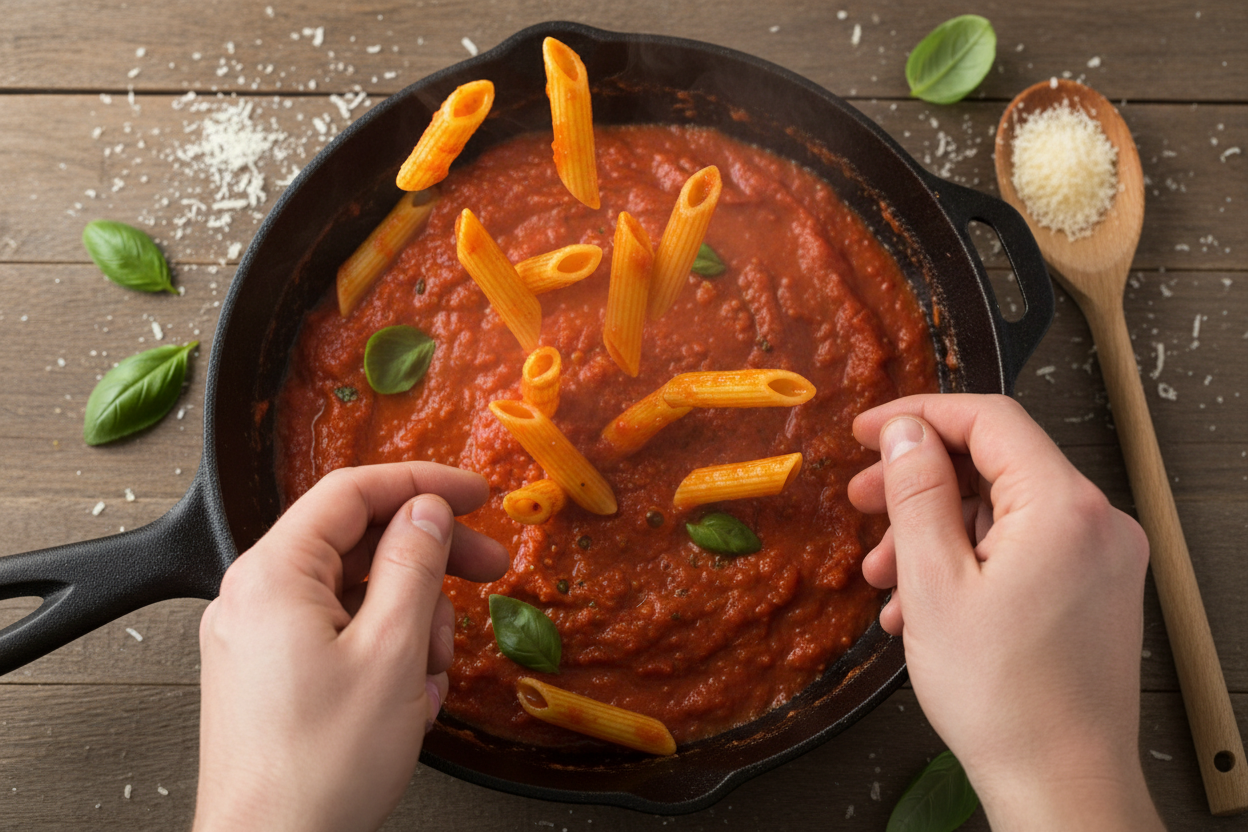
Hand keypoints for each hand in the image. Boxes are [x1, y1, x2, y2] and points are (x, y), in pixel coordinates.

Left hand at [193, 463, 508, 831]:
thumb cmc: (318, 769)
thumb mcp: (391, 653)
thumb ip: (413, 565)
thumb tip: (428, 510)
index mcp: (273, 576)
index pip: (352, 492)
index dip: (422, 483)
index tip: (474, 493)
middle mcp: (255, 596)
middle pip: (357, 542)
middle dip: (428, 560)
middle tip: (487, 567)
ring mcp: (259, 636)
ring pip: (355, 592)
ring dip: (410, 618)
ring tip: (430, 669)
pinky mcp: (270, 672)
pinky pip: (339, 632)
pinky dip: (383, 648)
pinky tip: (408, 691)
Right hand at [849, 395, 1162, 830]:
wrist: (1060, 784)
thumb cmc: (1002, 698)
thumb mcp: (933, 582)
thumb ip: (916, 492)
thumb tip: (904, 431)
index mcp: (1064, 506)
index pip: (988, 419)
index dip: (916, 416)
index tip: (865, 432)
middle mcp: (1097, 522)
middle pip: (994, 466)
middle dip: (917, 484)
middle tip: (861, 503)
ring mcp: (1102, 558)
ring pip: (1002, 513)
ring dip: (935, 533)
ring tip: (884, 577)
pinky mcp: (1095, 591)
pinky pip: (1023, 550)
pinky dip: (969, 563)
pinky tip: (922, 604)